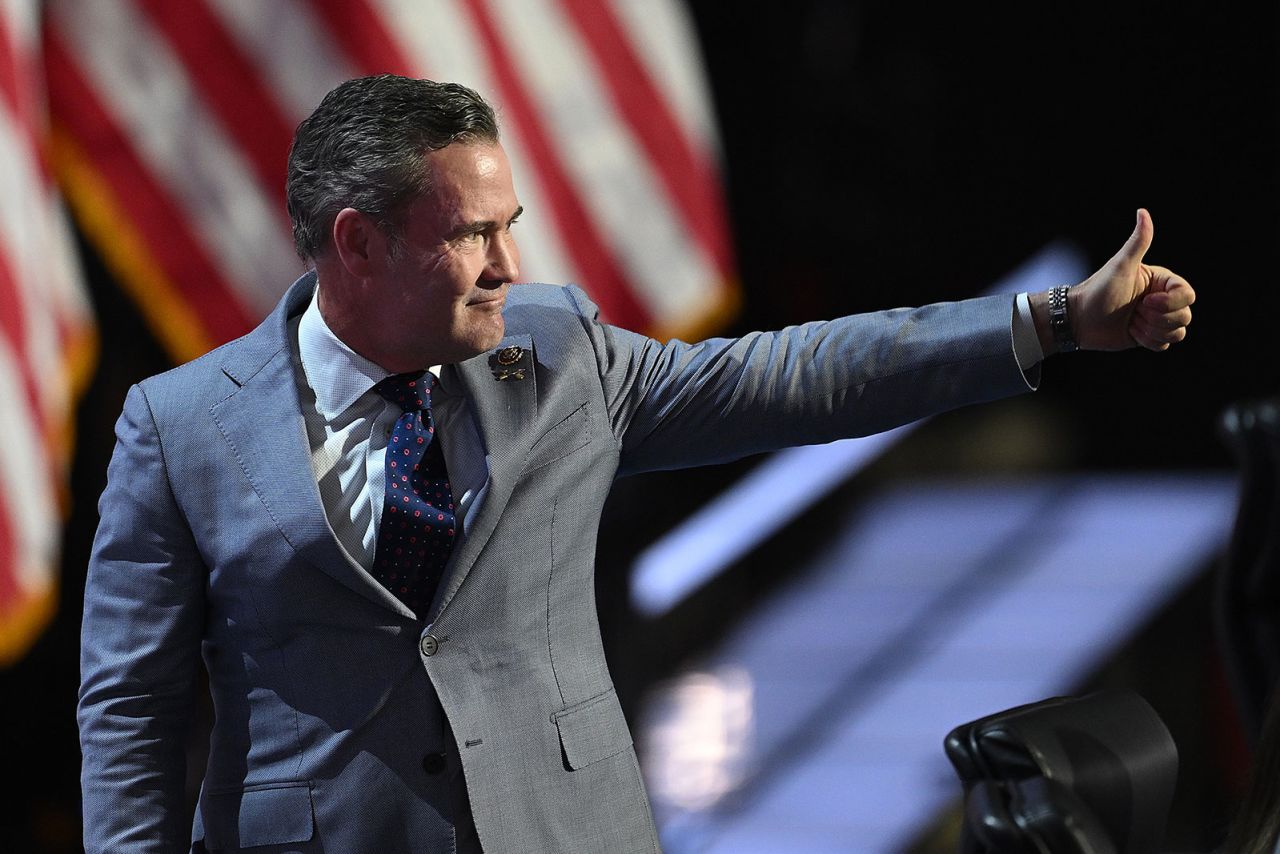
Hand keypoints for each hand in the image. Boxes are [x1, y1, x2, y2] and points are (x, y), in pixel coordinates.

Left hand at [1036, 209, 1195, 352]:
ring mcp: (1155, 318)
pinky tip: (1131, 332)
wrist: (1079, 319)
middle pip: (1185, 315)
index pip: (1188, 295)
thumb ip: (1138, 241)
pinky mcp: (1148, 335)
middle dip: (1159, 318)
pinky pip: (1164, 344)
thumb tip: (1143, 212)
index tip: (1146, 301)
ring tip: (1131, 321)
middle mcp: (1161, 299)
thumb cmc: (1099, 290)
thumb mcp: (1121, 266)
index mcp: (1161, 281)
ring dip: (1152, 330)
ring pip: (1177, 331)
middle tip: (1135, 311)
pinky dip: (1148, 341)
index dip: (1170, 303)